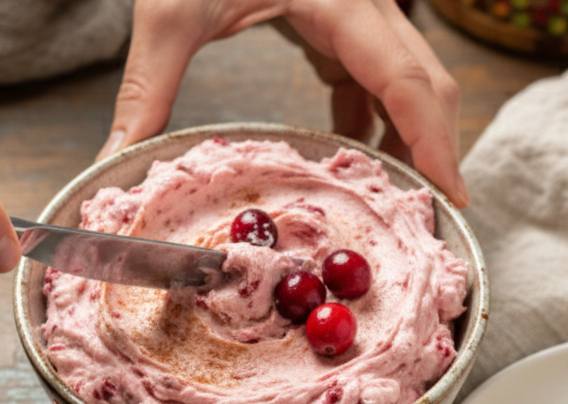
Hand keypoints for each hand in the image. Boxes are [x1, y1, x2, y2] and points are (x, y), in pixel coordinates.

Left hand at [98, 0, 467, 206]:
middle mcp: (364, 4)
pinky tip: (352, 160)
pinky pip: (373, 77)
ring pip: (407, 83)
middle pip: (426, 84)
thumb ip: (149, 88)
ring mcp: (358, 11)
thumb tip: (118, 159)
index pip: (406, 79)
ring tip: (394, 202)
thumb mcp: (171, 10)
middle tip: (431, 217)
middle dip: (433, 150)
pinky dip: (372, 120)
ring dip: (406, 140)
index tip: (449, 194)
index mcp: (340, 0)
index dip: (434, 140)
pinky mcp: (340, 19)